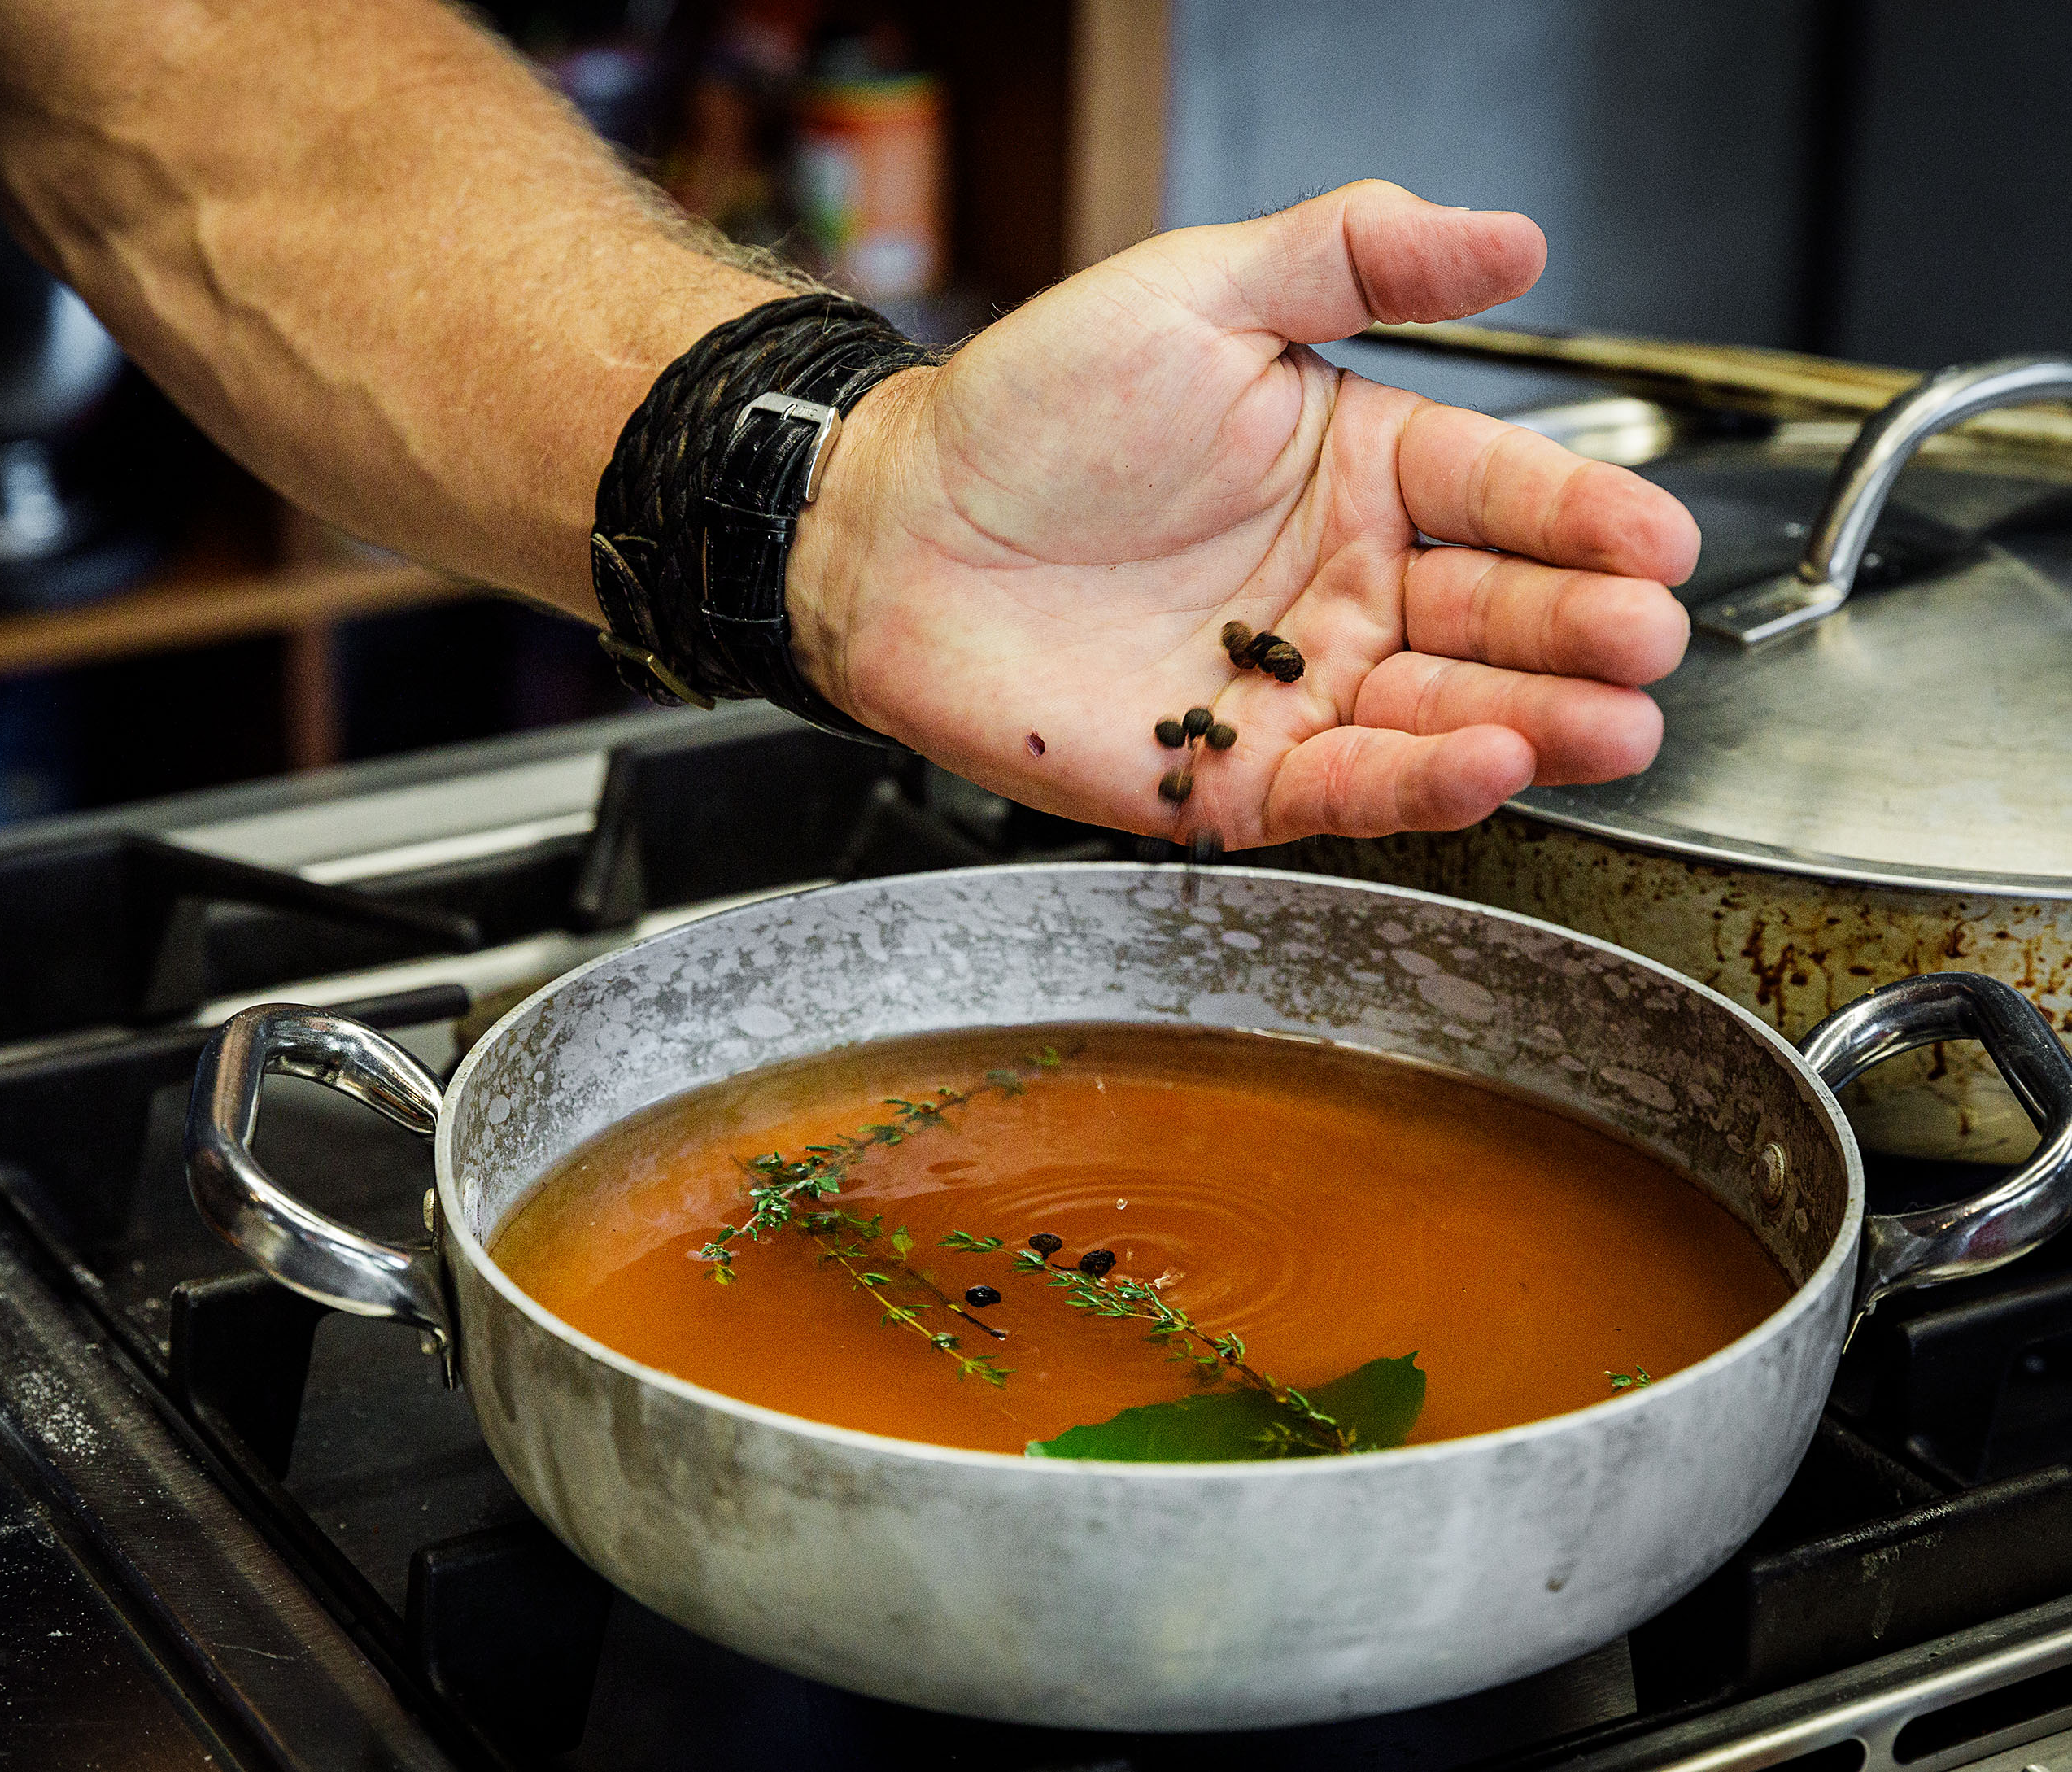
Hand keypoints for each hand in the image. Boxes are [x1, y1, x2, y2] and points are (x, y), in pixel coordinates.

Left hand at [789, 180, 1699, 847]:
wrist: (896, 528)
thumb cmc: (1030, 411)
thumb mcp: (1199, 292)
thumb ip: (1354, 258)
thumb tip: (1511, 236)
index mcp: (1359, 466)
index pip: (1503, 490)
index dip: (1586, 516)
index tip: (1656, 538)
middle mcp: (1348, 583)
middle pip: (1497, 615)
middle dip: (1582, 630)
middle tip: (1648, 638)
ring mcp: (1297, 685)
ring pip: (1445, 712)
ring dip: (1538, 720)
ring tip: (1614, 722)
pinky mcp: (1234, 778)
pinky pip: (1348, 785)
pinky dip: (1422, 783)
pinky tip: (1493, 762)